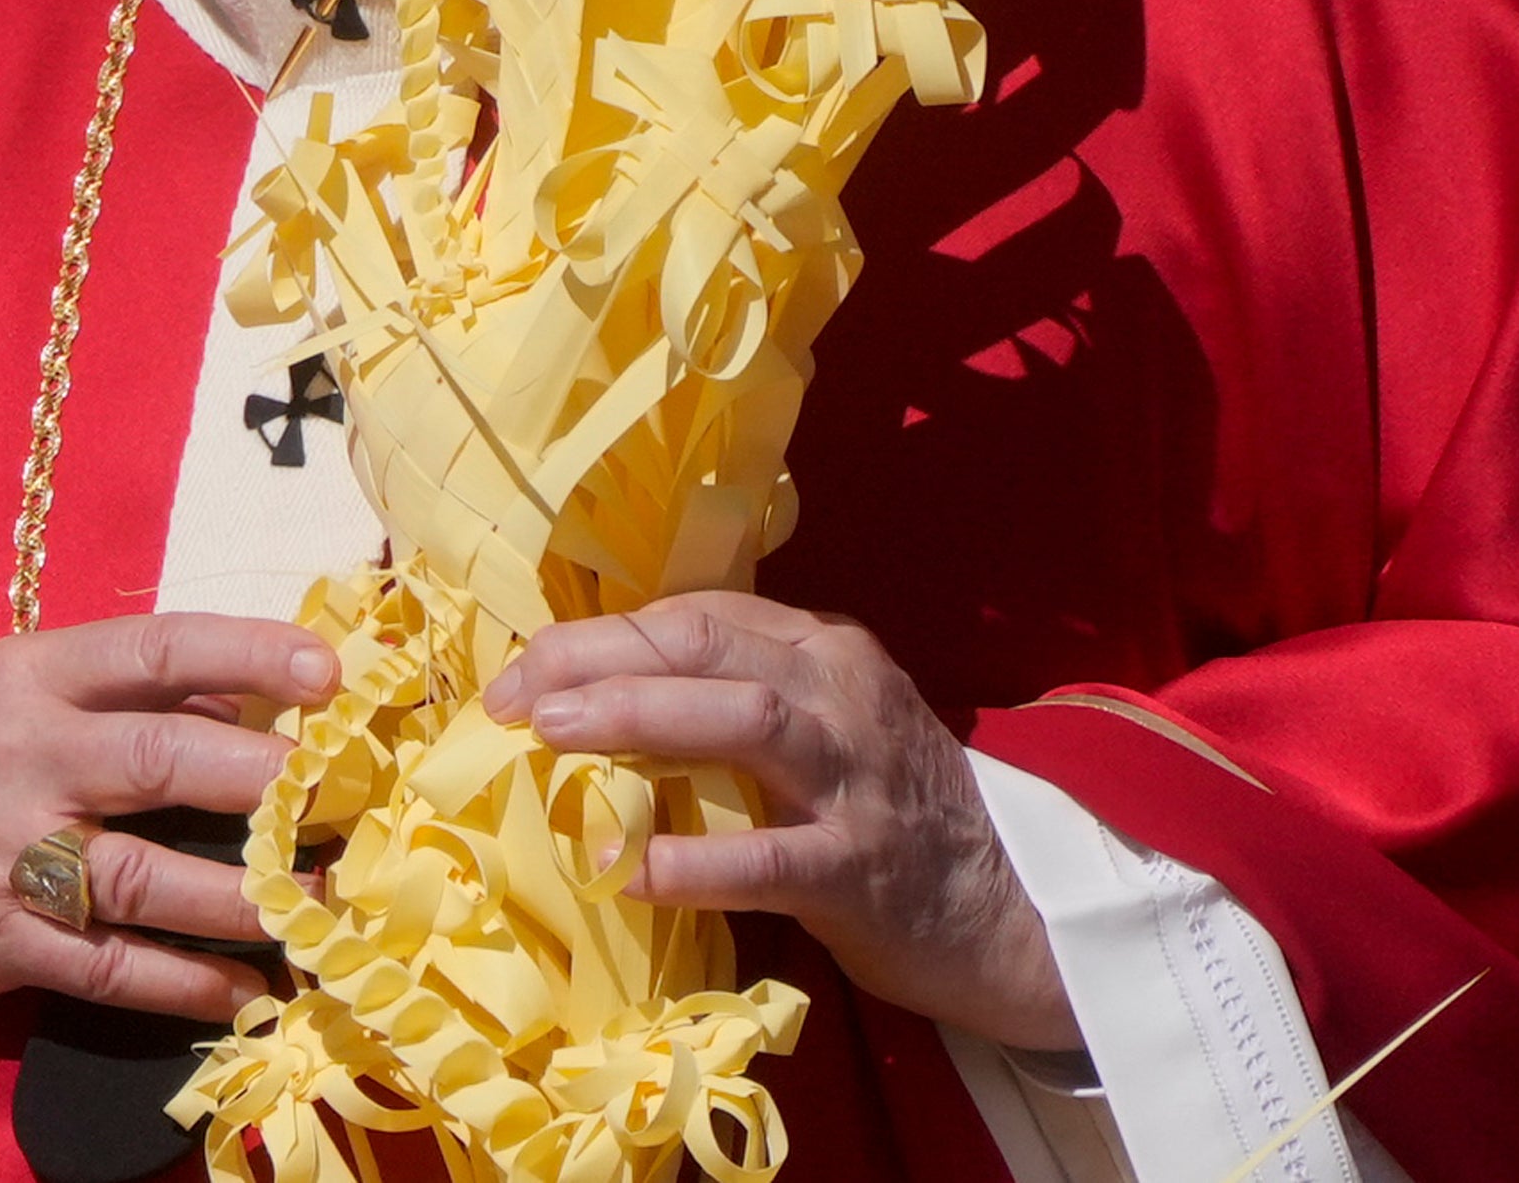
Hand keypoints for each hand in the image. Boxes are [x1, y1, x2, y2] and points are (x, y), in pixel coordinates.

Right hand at [0, 613, 336, 1042]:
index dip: (246, 654)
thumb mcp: (15, 694)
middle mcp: (19, 757)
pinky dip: (184, 982)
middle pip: (160, 759)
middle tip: (342, 795)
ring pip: (144, 877)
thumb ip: (123, 694)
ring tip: (316, 902)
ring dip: (241, 895)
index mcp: (31, 677)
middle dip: (261, 778)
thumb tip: (257, 693)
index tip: (328, 670)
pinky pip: (107, 967)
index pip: (153, 651)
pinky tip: (246, 988)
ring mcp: (5, 856)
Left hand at [484, 593, 1073, 1050]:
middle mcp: (841, 692)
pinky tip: (629, 869)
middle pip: (706, 645)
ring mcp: (856, 777)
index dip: (600, 635)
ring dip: (638, 718)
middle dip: (597, 660)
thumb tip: (593, 699)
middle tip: (514, 697)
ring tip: (552, 737)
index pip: (696, 614)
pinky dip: (694, 861)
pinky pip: (771, 857)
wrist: (1004, 905)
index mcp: (822, 648)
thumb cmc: (886, 813)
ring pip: (744, 719)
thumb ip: (733, 699)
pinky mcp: (862, 866)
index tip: (523, 670)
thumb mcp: (823, 725)